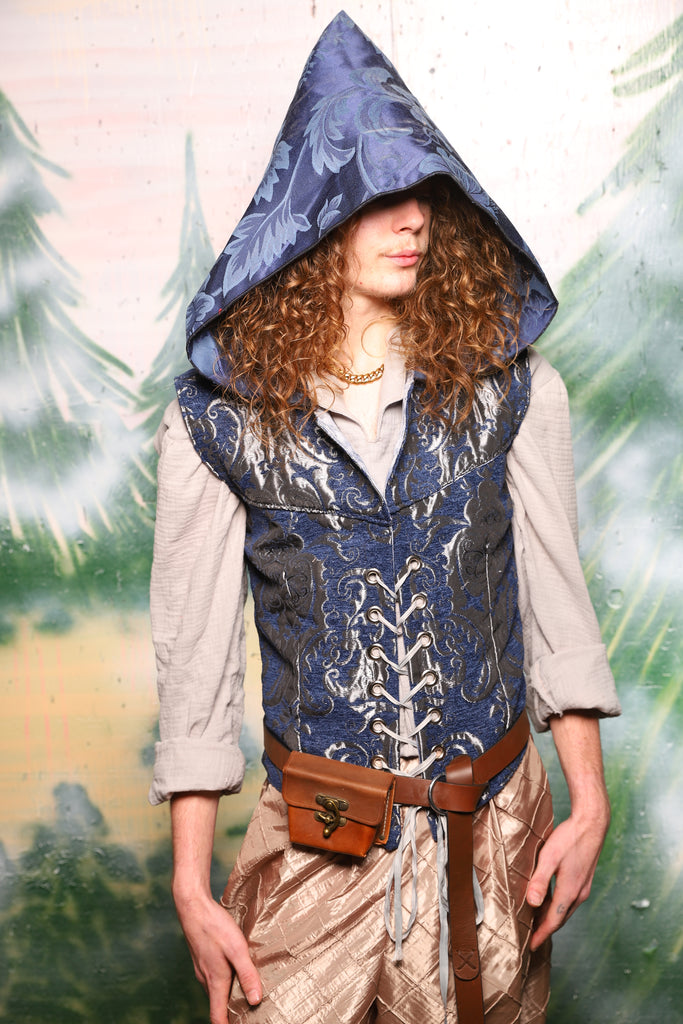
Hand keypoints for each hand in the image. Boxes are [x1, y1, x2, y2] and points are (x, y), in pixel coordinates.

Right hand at [175, 890, 261, 1023]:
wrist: (192, 906)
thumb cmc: (215, 926)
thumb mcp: (237, 948)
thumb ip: (247, 974)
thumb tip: (255, 1000)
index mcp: (215, 980)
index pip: (217, 1016)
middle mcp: (205, 978)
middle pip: (217, 1005)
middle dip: (230, 1013)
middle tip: (248, 1013)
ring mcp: (201, 968)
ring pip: (215, 990)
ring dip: (228, 996)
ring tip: (245, 994)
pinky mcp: (202, 958)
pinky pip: (213, 977)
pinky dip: (224, 981)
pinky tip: (235, 970)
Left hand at [526, 795, 609, 950]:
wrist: (592, 823)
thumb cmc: (569, 837)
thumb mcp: (550, 857)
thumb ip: (540, 880)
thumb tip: (531, 903)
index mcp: (570, 891)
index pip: (553, 921)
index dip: (541, 934)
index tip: (531, 946)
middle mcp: (579, 893)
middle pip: (560, 918)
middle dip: (546, 929)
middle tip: (530, 937)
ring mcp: (584, 887)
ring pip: (565, 910)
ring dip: (552, 917)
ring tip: (537, 922)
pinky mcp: (585, 879)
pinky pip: (569, 900)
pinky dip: (558, 907)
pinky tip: (549, 901)